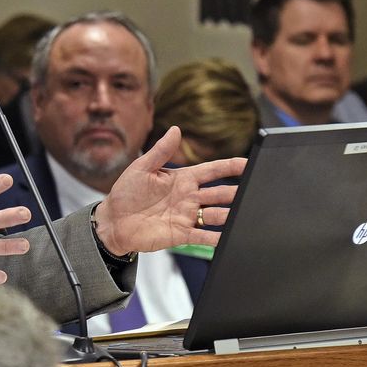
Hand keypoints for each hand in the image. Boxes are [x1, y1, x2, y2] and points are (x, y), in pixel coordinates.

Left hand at [94, 126, 244, 253]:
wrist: (113, 221)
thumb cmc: (125, 193)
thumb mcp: (141, 168)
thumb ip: (160, 151)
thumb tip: (176, 129)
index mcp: (181, 179)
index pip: (212, 170)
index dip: (230, 167)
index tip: (248, 163)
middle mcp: (188, 197)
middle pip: (220, 193)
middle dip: (237, 192)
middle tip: (253, 191)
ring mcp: (187, 216)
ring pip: (217, 214)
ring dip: (230, 214)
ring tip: (244, 214)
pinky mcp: (182, 234)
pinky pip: (204, 236)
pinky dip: (217, 238)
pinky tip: (229, 237)